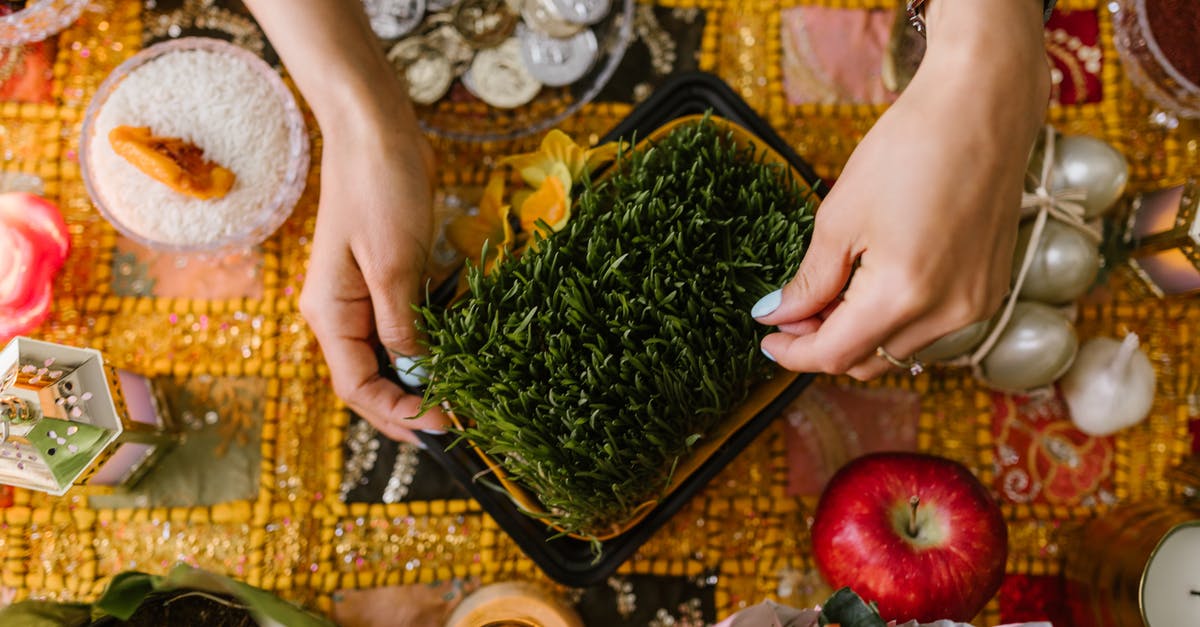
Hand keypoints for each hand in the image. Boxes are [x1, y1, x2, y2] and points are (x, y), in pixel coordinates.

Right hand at [299, 109, 447, 443]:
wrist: (377, 130)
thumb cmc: (380, 189)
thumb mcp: (394, 263)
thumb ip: (403, 324)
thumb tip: (418, 372)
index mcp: (330, 313)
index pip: (357, 386)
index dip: (396, 413)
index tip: (441, 425)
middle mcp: (341, 313)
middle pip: (371, 380)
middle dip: (407, 408)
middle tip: (453, 428)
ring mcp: (362, 297)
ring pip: (389, 358)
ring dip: (420, 382)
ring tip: (459, 402)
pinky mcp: (387, 280)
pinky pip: (404, 329)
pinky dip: (429, 348)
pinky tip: (456, 358)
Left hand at [754, 0, 1049, 378]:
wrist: (981, 106)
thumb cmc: (908, 149)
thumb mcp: (839, 217)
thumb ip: (809, 280)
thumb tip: (778, 315)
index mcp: (902, 296)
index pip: (835, 354)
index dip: (794, 353)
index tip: (766, 338)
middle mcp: (947, 314)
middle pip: (868, 360)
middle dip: (824, 343)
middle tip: (792, 312)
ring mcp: (976, 306)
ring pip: (900, 349)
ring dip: (860, 333)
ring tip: (831, 291)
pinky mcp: (990, 290)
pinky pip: (932, 328)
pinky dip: (896, 319)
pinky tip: (873, 284)